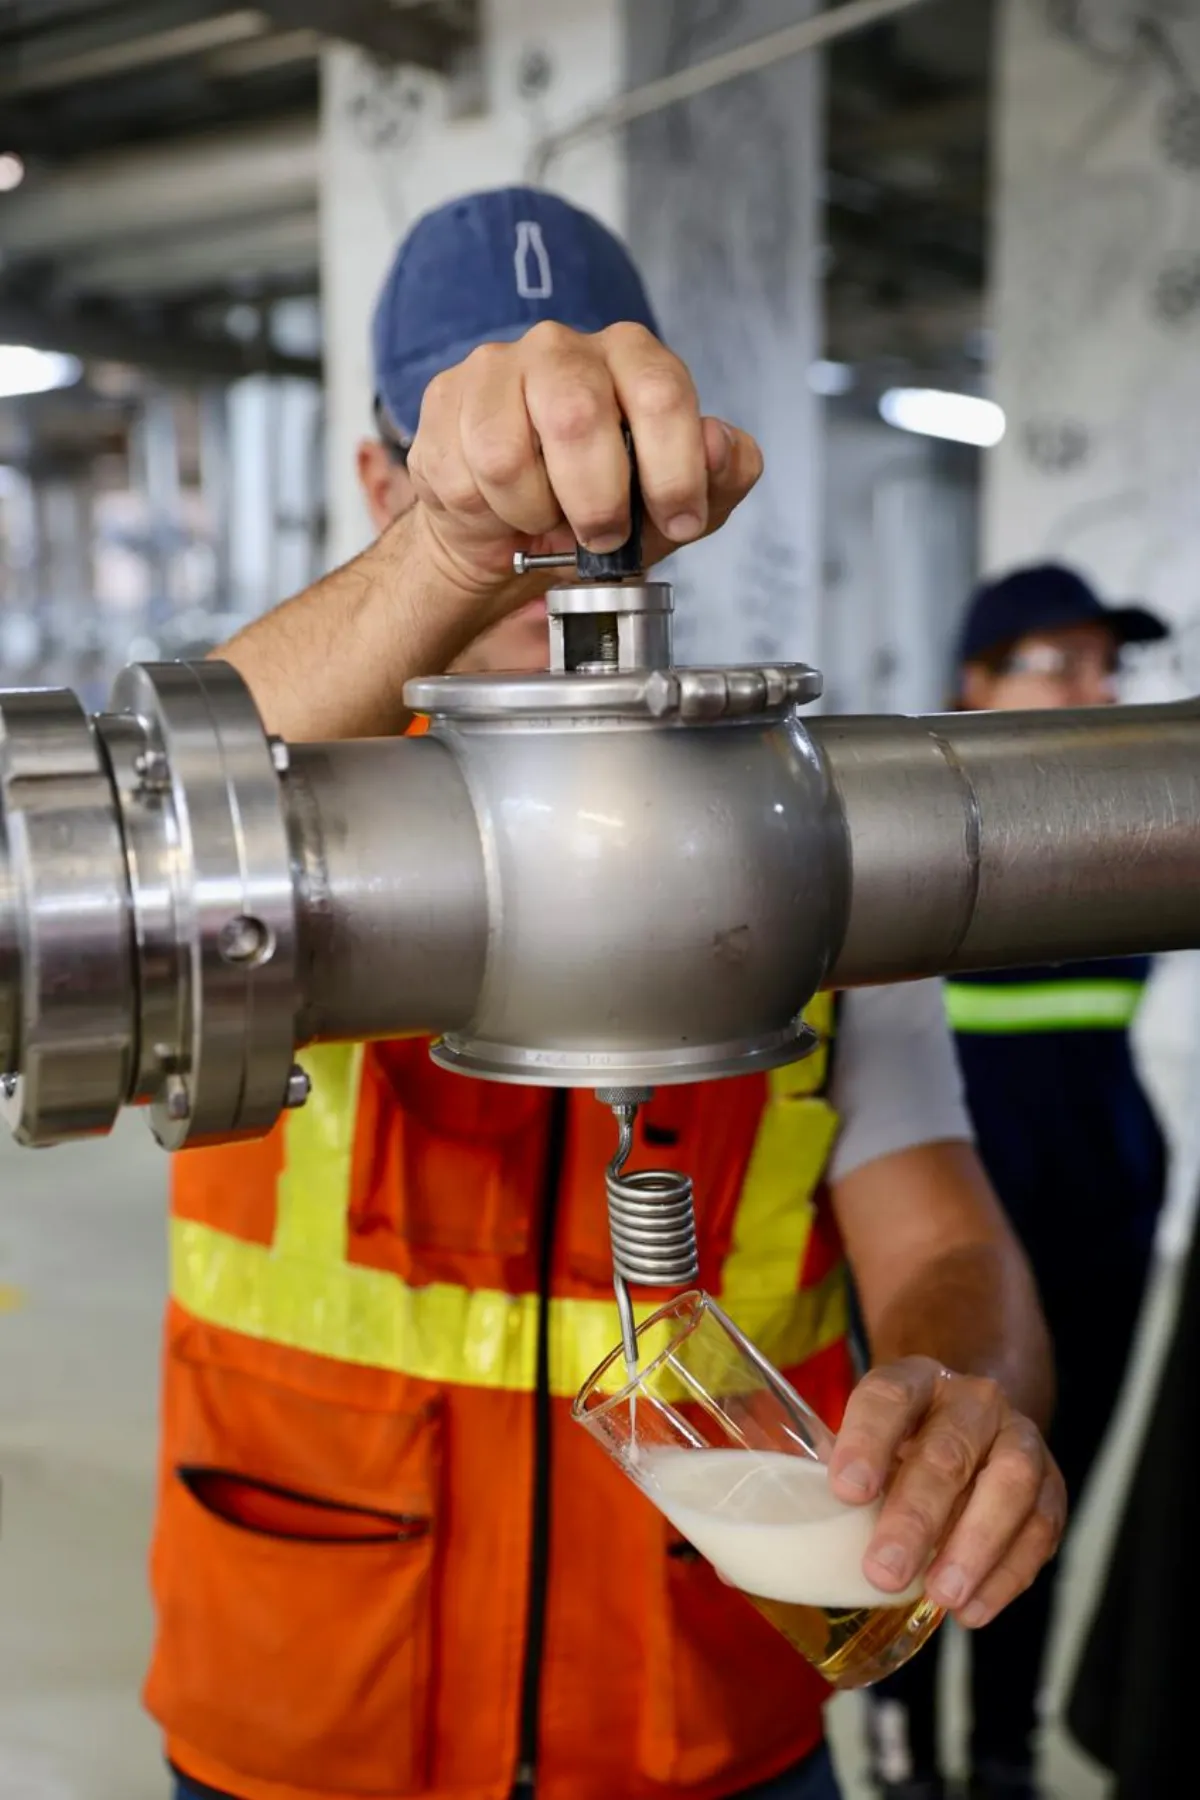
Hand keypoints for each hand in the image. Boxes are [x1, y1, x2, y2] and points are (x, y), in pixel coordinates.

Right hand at [405, 320, 762, 615]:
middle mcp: (561, 347)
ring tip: (545, 516)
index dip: (674, 471)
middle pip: (575, 416)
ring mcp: (494, 369)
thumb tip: (720, 446)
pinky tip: (500, 508)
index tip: (678, 521)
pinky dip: (487, 515)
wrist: (513, 533)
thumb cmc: (600, 506)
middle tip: (602, 536)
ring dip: (533, 512)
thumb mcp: (677, 504)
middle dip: (596, 501)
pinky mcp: (443, 402)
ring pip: (505, 455)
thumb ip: (722, 474)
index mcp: (630, 356)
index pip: (661, 393)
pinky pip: (460, 477)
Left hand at [827, 1356, 1065, 1627]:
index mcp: (914, 1380)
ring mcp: (1019, 1438)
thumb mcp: (865, 1444)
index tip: (845, 1492)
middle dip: (916, 1516)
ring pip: (1010, 1482)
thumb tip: (765, 1550)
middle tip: (882, 1571)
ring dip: (976, 1544)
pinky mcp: (1052, 1484)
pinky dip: (1009, 1573)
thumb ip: (829, 1481)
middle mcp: (972, 1400)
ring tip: (941, 1596)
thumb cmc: (902, 1447)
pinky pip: (1041, 1526)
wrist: (974, 1423)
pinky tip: (972, 1609)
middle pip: (948, 1450)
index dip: (866, 1441)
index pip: (889, 1397)